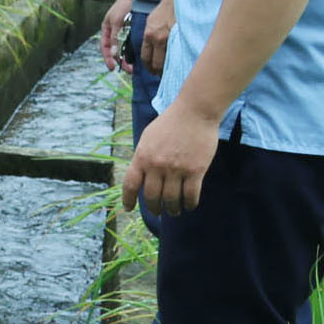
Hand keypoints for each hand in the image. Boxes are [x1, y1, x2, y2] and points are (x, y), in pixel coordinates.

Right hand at [99, 0, 132, 73]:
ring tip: (135, 66)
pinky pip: (133, 44)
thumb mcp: (117, 21)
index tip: (112, 68)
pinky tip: (140, 56)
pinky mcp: (134, 31)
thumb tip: (112, 52)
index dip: (108, 58)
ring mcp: (125, 32)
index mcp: (107, 29)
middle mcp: (115, 32)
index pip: (104, 47)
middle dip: (121, 61)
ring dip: (129, 58)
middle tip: (129, 70)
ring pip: (125, 49)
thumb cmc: (125, 5)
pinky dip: (135, 51)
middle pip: (115, 51)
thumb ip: (114, 37)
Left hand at [122, 101, 219, 218]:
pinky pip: (190, 195)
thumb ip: (143, 156)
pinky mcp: (195, 170)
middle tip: (157, 212)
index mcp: (142, 156)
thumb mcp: (148, 137)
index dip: (128, 199)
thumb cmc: (171, 122)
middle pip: (152, 197)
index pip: (130, 184)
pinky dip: (189, 204)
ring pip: (171, 199)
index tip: (129, 208)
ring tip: (174, 211)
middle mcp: (157, 165)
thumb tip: (140, 176)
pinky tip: (189, 205)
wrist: (195, 111)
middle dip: (154, 208)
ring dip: (172, 209)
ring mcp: (176, 169)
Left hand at [140, 0, 175, 75]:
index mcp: (148, 34)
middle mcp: (158, 38)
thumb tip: (149, 47)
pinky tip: (179, 64)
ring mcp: (170, 39)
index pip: (145, 57)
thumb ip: (149, 35)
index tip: (150, 70)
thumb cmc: (165, 9)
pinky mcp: (181, 38)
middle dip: (157, 71)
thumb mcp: (151, 21)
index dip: (147, 66)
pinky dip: (178, 61)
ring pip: (168, 61)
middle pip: (156, 63)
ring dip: (168, 68)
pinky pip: (178, 54)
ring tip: (169, 72)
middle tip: (159, 75)